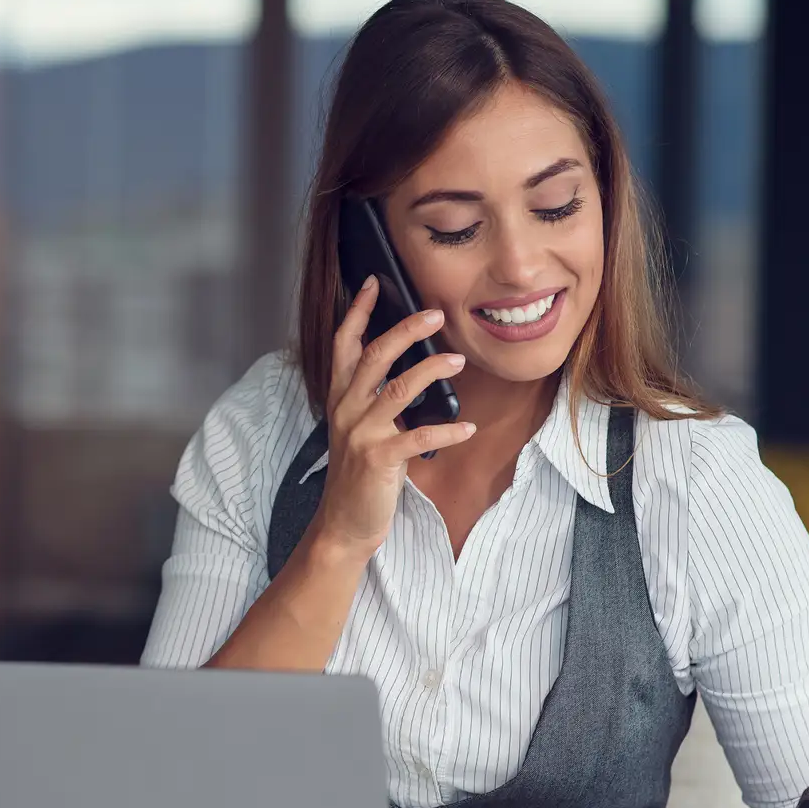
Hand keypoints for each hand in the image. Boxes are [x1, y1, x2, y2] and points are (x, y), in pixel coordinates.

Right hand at [313, 275, 474, 557]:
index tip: (375, 284)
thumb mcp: (359, 428)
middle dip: (404, 330)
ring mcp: (360, 434)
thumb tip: (409, 367)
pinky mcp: (378, 459)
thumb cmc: (358, 474)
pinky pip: (417, 438)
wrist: (344, 523)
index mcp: (340, 398)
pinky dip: (447, 432)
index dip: (358, 313)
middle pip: (373, 357)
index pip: (344, 346)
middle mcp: (346, 410)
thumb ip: (375, 399)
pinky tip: (468, 428)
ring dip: (431, 371)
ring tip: (458, 360)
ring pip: (396, 390)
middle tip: (434, 313)